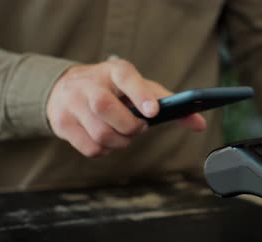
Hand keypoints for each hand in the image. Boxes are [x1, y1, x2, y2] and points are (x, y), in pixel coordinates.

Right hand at [47, 59, 205, 156]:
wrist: (65, 88)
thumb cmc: (114, 90)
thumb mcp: (140, 88)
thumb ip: (169, 104)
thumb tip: (200, 124)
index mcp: (114, 71)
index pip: (127, 78)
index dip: (140, 95)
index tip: (153, 112)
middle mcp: (90, 83)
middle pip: (106, 109)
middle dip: (129, 128)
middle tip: (137, 128)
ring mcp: (72, 103)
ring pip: (101, 134)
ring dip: (120, 142)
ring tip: (123, 134)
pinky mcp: (62, 123)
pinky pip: (90, 148)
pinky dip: (104, 150)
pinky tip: (106, 139)